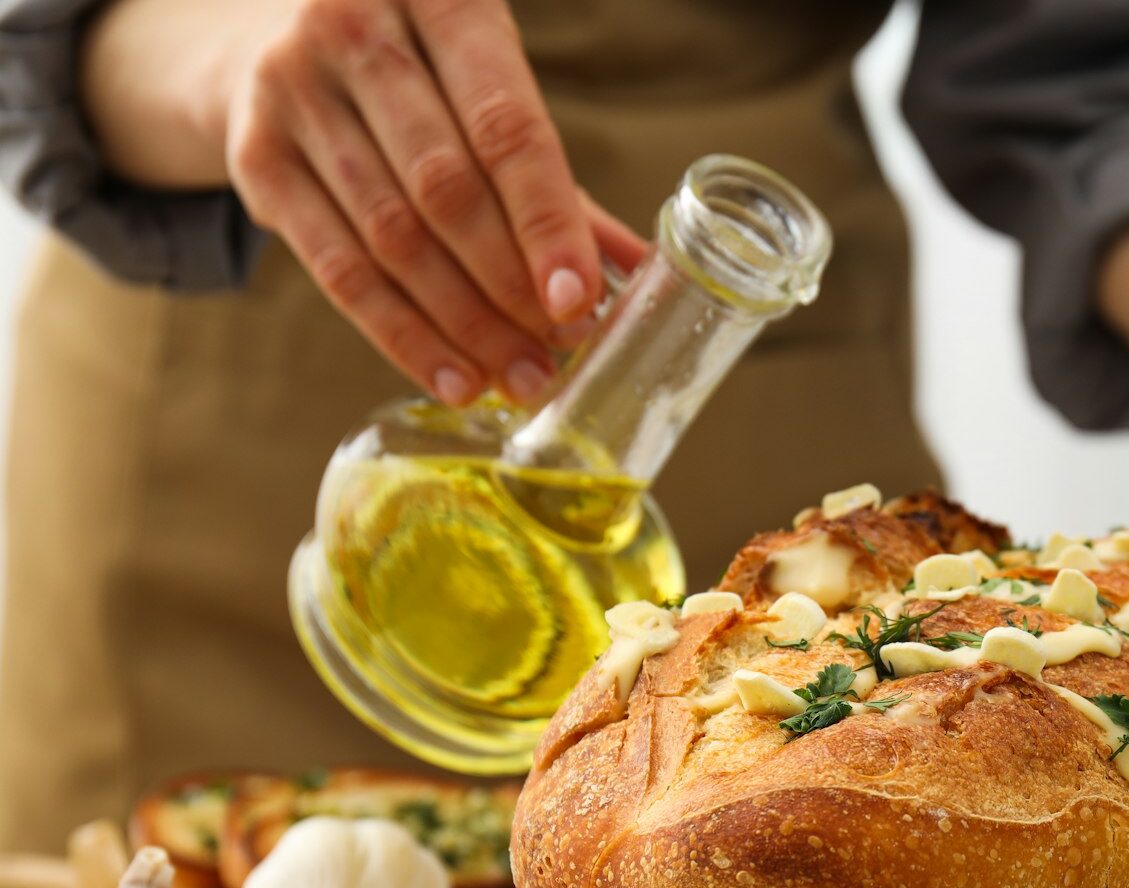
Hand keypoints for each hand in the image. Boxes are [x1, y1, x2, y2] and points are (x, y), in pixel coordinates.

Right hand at [84, 0, 647, 404]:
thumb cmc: (423, 77)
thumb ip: (558, 182)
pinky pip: (336, 268)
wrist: (276, 38)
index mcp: (440, 0)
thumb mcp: (491, 92)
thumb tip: (640, 273)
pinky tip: (455, 376)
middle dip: (507, 286)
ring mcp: (292, 89)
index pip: (505, 129)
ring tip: (518, 376)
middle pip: (444, 189)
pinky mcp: (254, 153)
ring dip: (463, 323)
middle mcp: (355, 30)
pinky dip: (403, 334)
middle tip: (556, 354)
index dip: (544, 223)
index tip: (577, 300)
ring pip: (390, 236)